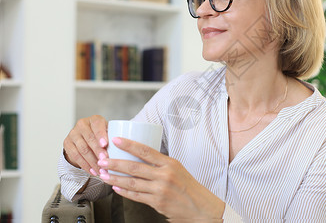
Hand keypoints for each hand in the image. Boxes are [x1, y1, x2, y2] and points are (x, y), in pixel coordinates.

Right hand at [63, 115, 108, 175]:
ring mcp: (73, 134)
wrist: (85, 138)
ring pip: (82, 149)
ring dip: (92, 161)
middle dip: (97, 151)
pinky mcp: (67, 143)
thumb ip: (114, 137)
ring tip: (101, 170)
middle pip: (89, 138)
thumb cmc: (102, 136)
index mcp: (94, 119)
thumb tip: (125, 147)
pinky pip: (76, 156)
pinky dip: (85, 165)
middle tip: (105, 160)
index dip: (101, 134)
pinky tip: (93, 171)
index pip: (97, 125)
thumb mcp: (109, 132)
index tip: (105, 144)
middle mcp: (82, 124)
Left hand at [97, 137, 224, 220]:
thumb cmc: (189, 187)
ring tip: (104, 175)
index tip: (116, 140)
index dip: (129, 145)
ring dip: (115, 179)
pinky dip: (125, 192)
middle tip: (103, 160)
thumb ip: (160, 164)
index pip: (146, 150)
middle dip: (115, 163)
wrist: (200, 207)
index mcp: (170, 163)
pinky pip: (136, 196)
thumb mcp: (178, 169)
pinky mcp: (157, 202)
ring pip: (132, 183)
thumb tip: (140, 157)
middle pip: (134, 167)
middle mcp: (164, 175)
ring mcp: (160, 190)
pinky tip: (116, 188)